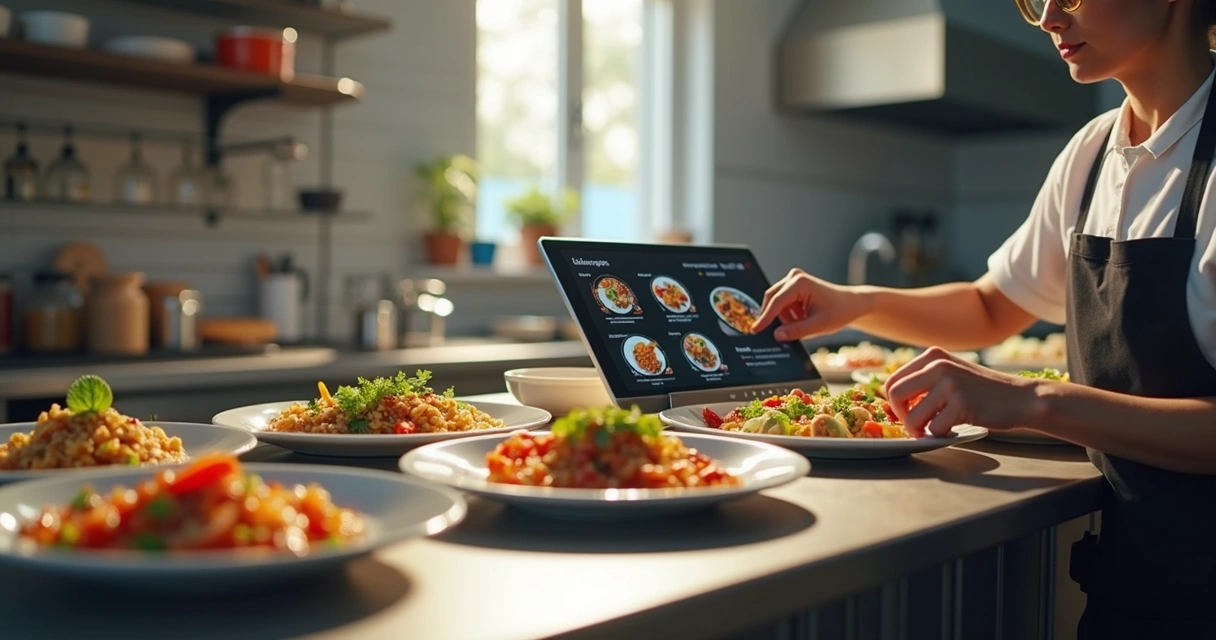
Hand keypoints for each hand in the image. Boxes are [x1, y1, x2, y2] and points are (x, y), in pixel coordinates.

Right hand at [751, 269, 868, 340]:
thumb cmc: (838, 311)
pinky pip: (782, 303)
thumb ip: (797, 331)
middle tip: (783, 333)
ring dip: (785, 317)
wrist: (851, 303)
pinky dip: (789, 314)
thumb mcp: (819, 325)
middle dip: (776, 318)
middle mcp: (793, 277)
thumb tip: (777, 335)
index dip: (765, 319)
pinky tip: (803, 317)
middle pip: (772, 300)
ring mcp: (793, 279)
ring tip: (804, 322)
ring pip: (776, 303)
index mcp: (799, 283)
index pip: (776, 303)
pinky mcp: (793, 285)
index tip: (755, 331)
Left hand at [884, 347, 1041, 436]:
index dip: (894, 403)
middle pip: (894, 396)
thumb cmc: (982, 391)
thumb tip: (892, 400)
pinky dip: (941, 435)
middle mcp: (938, 366)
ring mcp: (950, 384)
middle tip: (916, 426)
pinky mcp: (961, 403)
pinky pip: (934, 428)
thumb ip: (925, 380)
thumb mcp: (951, 373)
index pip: (892, 381)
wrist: (1021, 398)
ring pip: (912, 417)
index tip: (907, 413)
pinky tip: (954, 429)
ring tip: (936, 429)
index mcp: (932, 356)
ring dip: (920, 430)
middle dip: (901, 416)